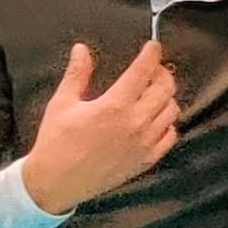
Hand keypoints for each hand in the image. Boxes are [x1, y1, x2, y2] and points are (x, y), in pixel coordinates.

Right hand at [20, 41, 178, 213]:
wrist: (56, 181)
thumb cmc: (56, 142)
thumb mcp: (62, 103)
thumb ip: (77, 74)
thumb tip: (82, 49)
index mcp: (114, 106)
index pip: (143, 72)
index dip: (151, 55)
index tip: (153, 47)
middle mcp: (135, 123)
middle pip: (165, 89)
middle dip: (161, 74)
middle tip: (152, 70)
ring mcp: (145, 143)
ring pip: (171, 111)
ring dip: (166, 97)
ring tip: (152, 93)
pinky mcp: (147, 159)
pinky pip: (170, 136)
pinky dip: (167, 123)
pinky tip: (155, 119)